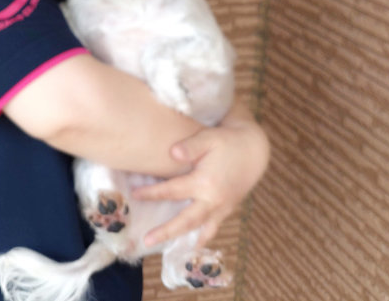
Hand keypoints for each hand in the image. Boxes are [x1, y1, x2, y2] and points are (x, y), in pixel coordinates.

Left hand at [133, 100, 268, 247]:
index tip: (134, 194)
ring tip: (165, 251)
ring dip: (182, 240)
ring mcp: (222, 208)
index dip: (152, 193)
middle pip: (185, 220)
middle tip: (147, 240)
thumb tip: (172, 152)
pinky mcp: (227, 210)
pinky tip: (190, 246)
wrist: (253, 150)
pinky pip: (212, 229)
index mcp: (205, 182)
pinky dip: (201, 238)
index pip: (173, 191)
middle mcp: (214, 200)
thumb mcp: (209, 138)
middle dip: (165, 231)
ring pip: (199, 229)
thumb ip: (191, 146)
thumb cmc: (226, 141)